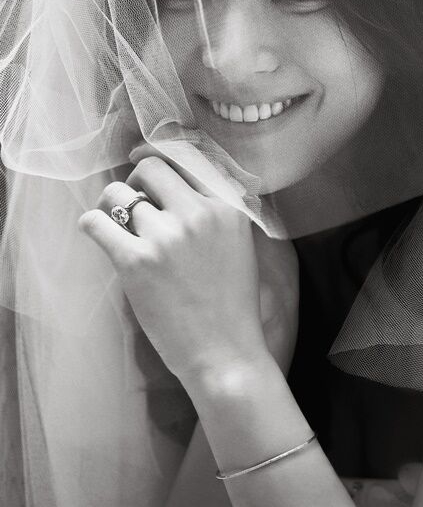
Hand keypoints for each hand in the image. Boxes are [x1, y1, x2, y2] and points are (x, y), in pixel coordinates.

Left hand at [78, 144, 298, 381]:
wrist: (225, 353)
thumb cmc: (232, 304)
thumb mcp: (240, 244)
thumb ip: (217, 210)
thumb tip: (181, 185)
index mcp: (226, 207)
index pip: (186, 160)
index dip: (161, 159)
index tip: (145, 164)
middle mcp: (197, 213)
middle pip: (150, 168)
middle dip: (136, 181)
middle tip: (134, 202)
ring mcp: (165, 237)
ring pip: (117, 193)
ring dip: (112, 205)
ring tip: (117, 224)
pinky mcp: (136, 262)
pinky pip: (96, 222)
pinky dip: (92, 225)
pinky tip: (100, 234)